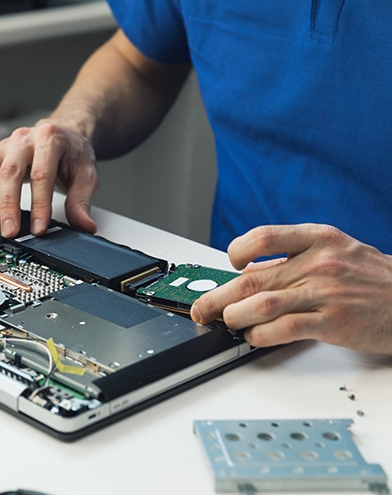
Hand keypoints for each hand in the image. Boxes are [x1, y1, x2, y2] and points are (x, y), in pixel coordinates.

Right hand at [0, 120, 98, 237]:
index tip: (38, 228)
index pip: (42, 174)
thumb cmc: (71, 152)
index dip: (39, 203)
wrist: (62, 134)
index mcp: (49, 139)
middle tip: (10, 231)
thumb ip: (82, 200)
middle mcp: (23, 139)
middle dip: (8, 205)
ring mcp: (4, 146)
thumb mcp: (86, 173)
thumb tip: (84, 225)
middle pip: (10, 172)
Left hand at [190, 224, 391, 354]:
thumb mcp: (337, 251)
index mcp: (317, 238)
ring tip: (227, 323)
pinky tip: (254, 337)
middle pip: (252, 278)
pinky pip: (284, 328)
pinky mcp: (333, 322)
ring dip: (235, 317)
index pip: (264, 236)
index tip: (229, 263)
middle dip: (218, 296)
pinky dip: (261, 335)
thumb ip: (296, 257)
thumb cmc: (371, 278)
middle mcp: (319, 262)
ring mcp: (325, 292)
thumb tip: (250, 273)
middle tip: (202, 308)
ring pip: (263, 304)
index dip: (238, 250)